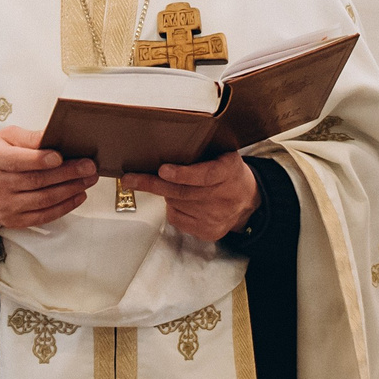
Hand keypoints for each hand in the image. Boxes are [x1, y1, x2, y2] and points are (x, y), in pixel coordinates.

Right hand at [0, 125, 95, 229]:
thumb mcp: (5, 138)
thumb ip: (29, 137)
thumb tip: (55, 135)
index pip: (17, 161)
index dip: (40, 160)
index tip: (60, 156)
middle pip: (36, 181)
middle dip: (67, 173)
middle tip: (89, 166)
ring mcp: (4, 206)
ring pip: (43, 200)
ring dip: (71, 190)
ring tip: (88, 179)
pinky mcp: (13, 221)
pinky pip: (43, 216)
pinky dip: (64, 206)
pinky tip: (78, 195)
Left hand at [123, 153, 259, 243]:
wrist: (248, 201)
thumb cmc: (229, 173)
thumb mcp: (224, 155)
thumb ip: (202, 152)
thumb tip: (164, 146)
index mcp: (229, 172)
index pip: (204, 175)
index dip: (182, 174)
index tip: (163, 169)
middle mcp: (223, 197)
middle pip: (182, 192)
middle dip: (152, 184)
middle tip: (131, 179)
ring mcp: (215, 217)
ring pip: (175, 204)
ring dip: (165, 194)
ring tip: (168, 185)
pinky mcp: (208, 232)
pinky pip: (177, 218)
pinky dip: (171, 208)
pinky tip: (179, 201)